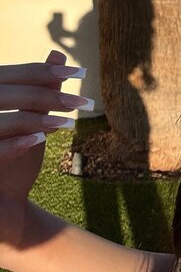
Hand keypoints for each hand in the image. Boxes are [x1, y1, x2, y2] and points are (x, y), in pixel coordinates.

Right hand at [0, 50, 91, 246]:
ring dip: (31, 118)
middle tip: (81, 99)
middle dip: (42, 94)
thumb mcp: (30, 126)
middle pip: (2, 94)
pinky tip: (38, 141)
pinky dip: (12, 144)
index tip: (76, 71)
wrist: (4, 217)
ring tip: (64, 123)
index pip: (6, 76)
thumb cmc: (13, 168)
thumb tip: (57, 55)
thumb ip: (40, 92)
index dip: (39, 72)